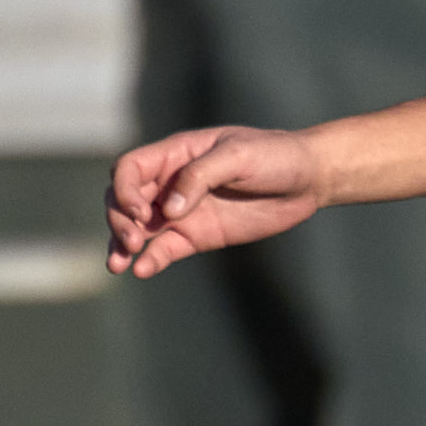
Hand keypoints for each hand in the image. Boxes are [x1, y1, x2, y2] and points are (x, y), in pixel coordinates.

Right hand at [107, 125, 323, 278]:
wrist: (307, 180)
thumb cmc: (274, 155)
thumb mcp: (238, 155)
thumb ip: (200, 176)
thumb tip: (169, 210)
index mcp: (175, 154)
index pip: (129, 169)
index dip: (123, 190)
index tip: (139, 212)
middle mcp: (170, 183)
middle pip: (123, 199)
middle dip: (118, 220)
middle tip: (132, 240)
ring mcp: (181, 212)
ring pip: (136, 228)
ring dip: (122, 244)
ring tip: (118, 264)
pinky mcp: (196, 236)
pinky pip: (164, 249)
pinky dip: (150, 260)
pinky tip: (142, 271)